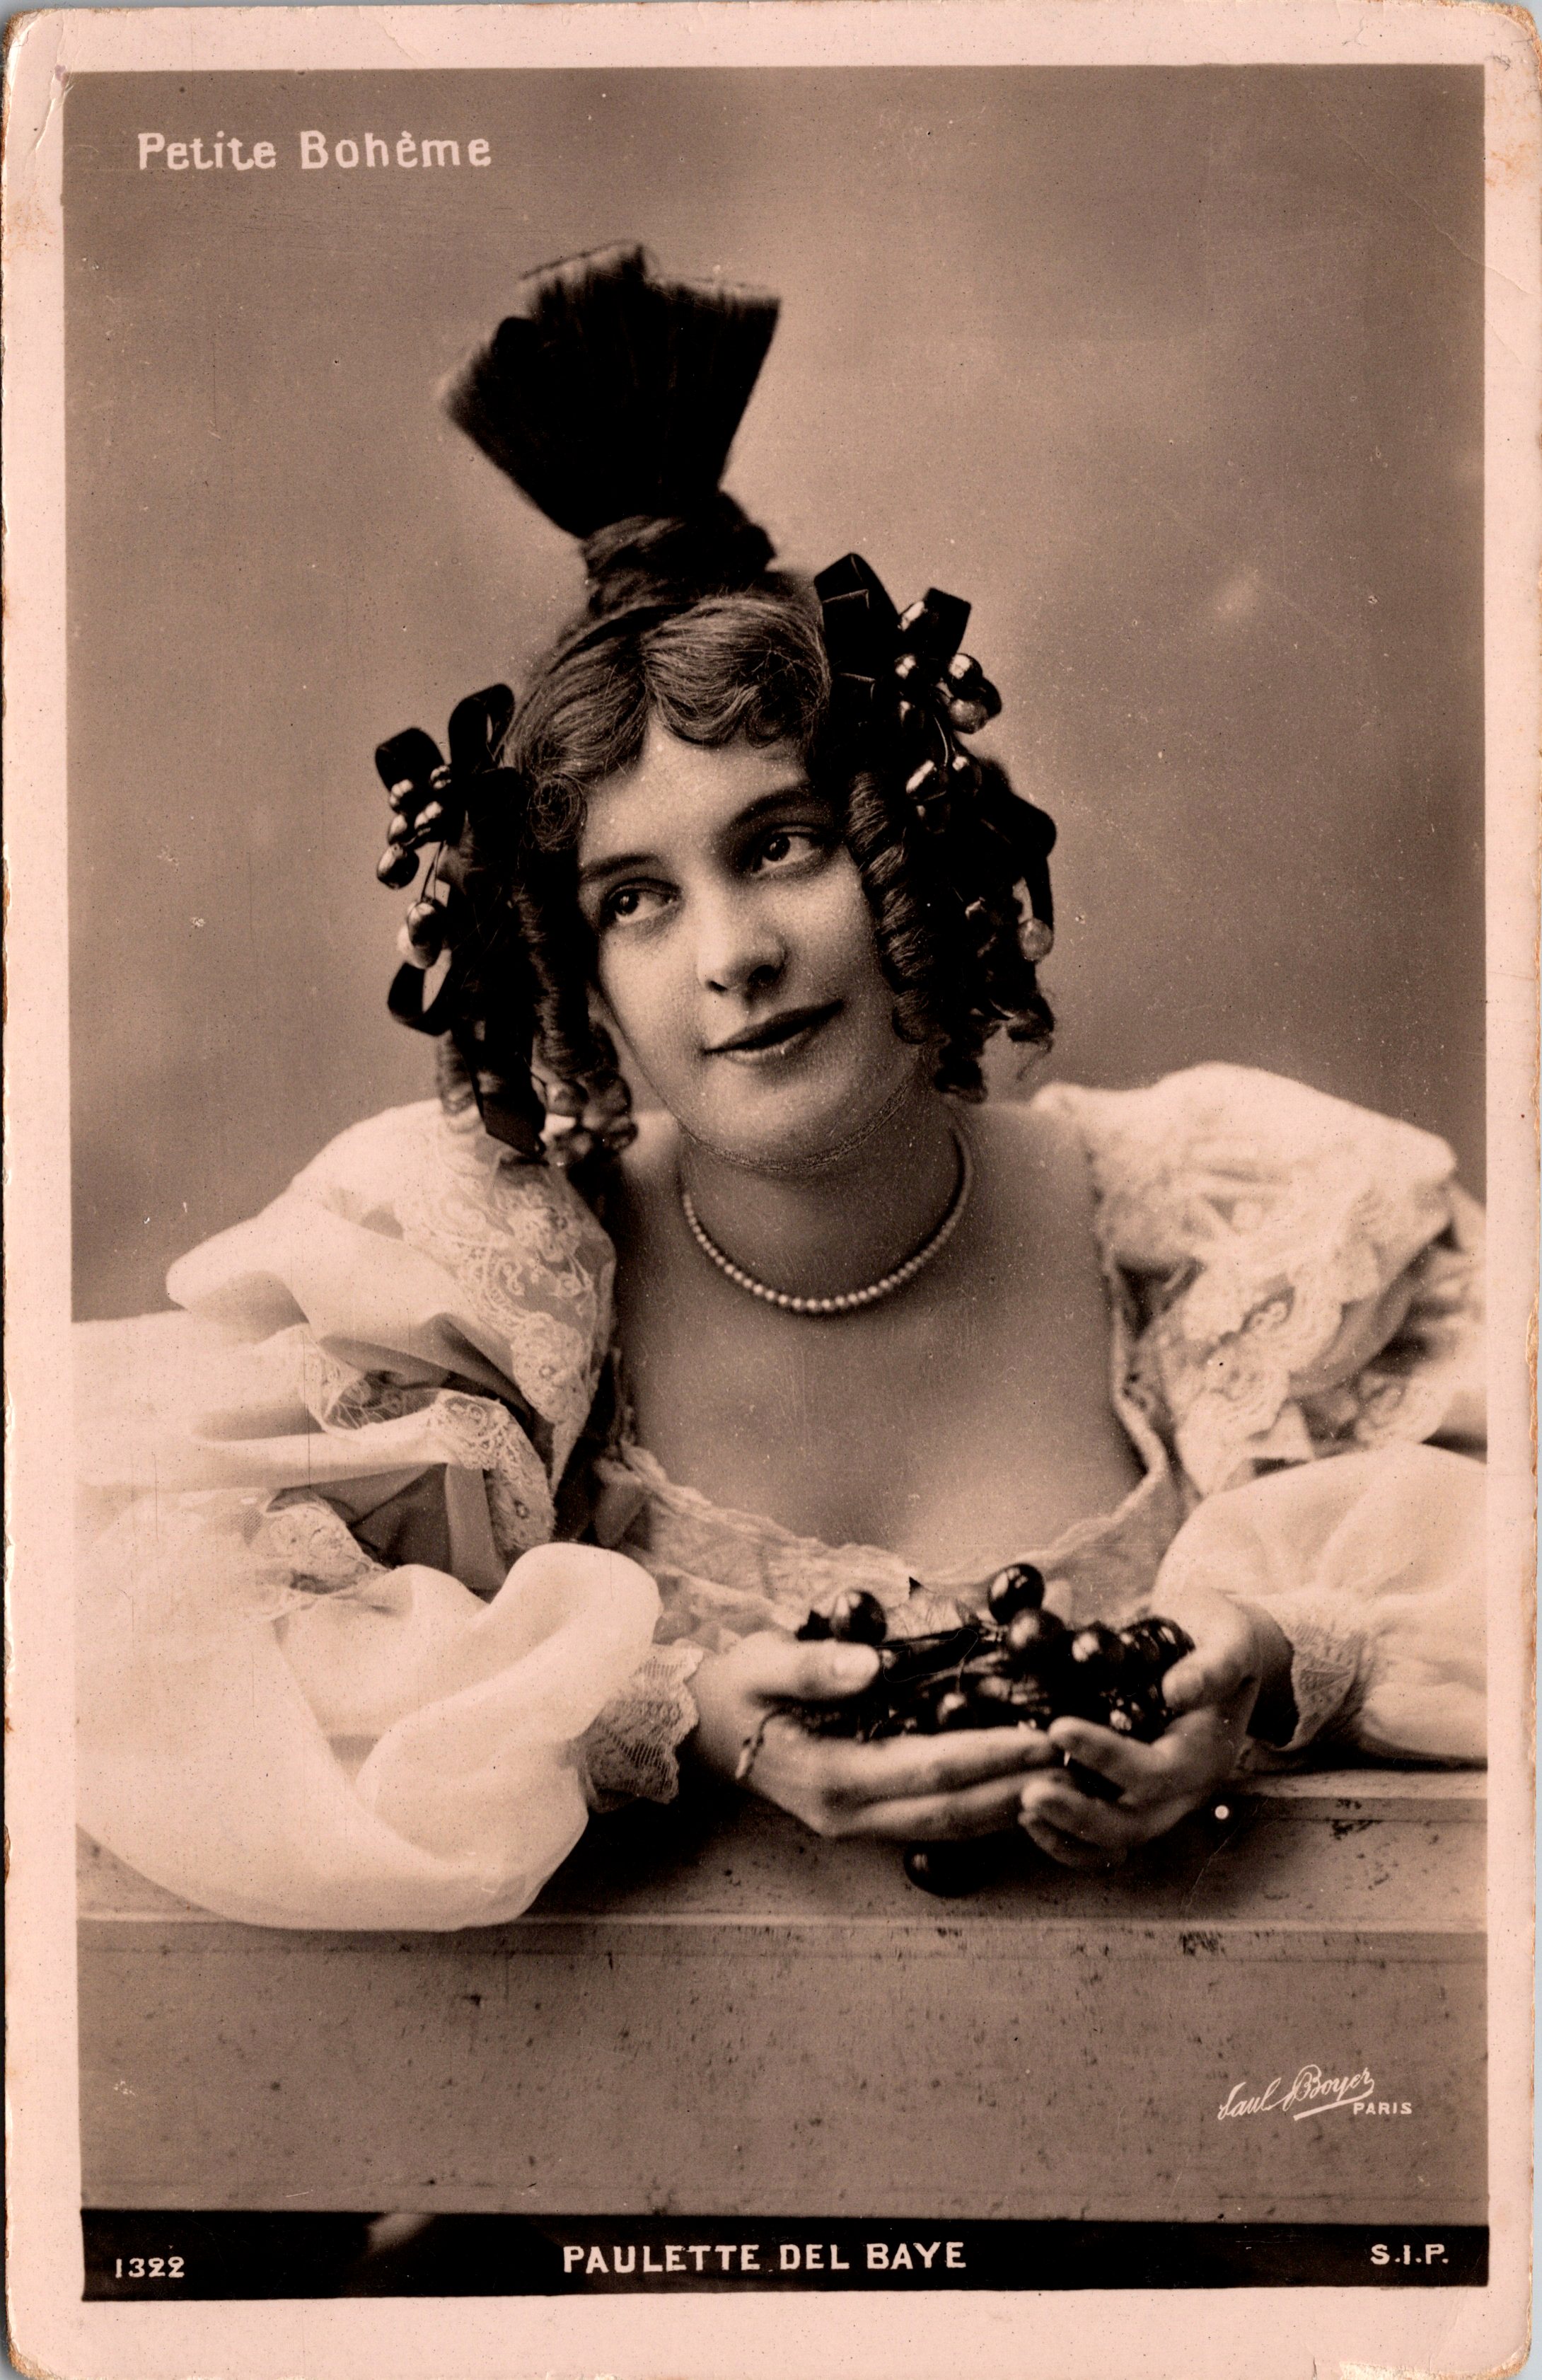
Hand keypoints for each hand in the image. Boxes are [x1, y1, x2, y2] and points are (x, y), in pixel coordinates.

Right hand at [688, 1629, 1057, 1840]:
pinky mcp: (860, 1822)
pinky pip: (930, 1825)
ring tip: (1063, 1784)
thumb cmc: (734, 1688)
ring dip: (1006, 1808)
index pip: (929, 1768)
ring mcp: (854, 1826)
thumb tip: (868, 1664)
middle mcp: (849, 1814)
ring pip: (946, 1827)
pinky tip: (1014, 1796)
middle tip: (1076, 1763)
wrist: (697, 1731)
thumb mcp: (761, 1663)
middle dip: (1017, 1788)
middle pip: (950, 1811)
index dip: (990, 1753)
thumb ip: (813, 1667)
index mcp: (831, 1776)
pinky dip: (977, 1813)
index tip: (1043, 1735)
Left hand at [1017, 1586, 1291, 1872]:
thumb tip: (1177, 1692)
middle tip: (1029, 1794)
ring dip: (1067, 1833)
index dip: (1108, 1757)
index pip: (1158, 1773)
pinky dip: (1067, 1838)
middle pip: (1135, 1824)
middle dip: (1080, 1815)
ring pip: (1115, 1840)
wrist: (1221, 1649)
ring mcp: (1159, 1799)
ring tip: (1023, 1808)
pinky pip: (1102, 1838)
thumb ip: (1215, 1664)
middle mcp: (1186, 1788)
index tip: (1060, 1729)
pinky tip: (1029, 1818)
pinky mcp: (1133, 1796)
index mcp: (1208, 1752)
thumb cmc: (1222, 1634)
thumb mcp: (1232, 1636)